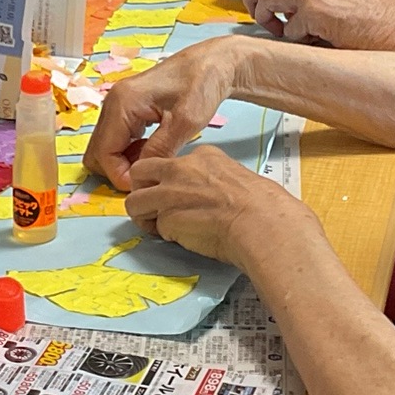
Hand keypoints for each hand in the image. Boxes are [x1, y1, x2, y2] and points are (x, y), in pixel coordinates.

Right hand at [85, 40, 239, 190]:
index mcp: (123, 103)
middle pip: (97, 152)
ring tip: (153, 159)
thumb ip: (160, 149)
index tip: (144, 181)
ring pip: (105, 148)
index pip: (104, 153)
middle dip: (118, 169)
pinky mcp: (126, 109)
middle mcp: (113, 103)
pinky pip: (116, 139)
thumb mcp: (185, 122)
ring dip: (124, 161)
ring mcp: (117, 105)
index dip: (120, 175)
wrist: (212, 63)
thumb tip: (140, 175)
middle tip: (147, 171)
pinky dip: (128, 152)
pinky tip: (152, 149)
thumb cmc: (201, 84)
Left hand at [124, 145, 319, 266]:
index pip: (170, 163)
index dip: (169, 181)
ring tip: (161, 228)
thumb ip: (212, 181)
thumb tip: (208, 196)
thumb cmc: (260, 206)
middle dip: (142, 189)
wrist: (260, 223)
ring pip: (134, 201)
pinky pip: (154, 227)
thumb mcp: (235, 177)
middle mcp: (180, 169)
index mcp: (202, 156)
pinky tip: (181, 239)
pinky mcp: (166, 218)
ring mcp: (169, 192)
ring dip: (144, 215)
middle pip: (141, 172)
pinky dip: (163, 235)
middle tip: (154, 207)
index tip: (178, 195)